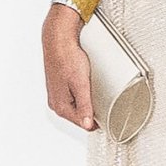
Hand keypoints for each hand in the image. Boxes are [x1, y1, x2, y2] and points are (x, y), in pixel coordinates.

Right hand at [42, 4, 96, 130]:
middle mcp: (56, 103)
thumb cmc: (67, 58)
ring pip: (77, 107)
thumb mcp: (80, 84)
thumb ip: (84, 106)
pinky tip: (87, 87)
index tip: (110, 117)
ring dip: (87, 103)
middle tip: (105, 101)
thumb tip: (87, 125)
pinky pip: (73, 97)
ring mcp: (57, 95)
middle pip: (80, 117)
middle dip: (93, 112)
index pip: (83, 124)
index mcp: (60, 106)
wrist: (57, 40)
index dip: (98, 122)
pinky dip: (82, 95)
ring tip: (96, 92)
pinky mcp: (59, 87)